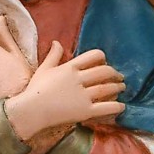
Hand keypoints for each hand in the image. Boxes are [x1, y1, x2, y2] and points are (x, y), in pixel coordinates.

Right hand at [4, 42, 124, 140]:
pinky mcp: (85, 111)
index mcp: (70, 67)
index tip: (105, 63)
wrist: (31, 111)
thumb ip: (53, 55)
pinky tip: (122, 107)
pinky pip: (105, 107)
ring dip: (117, 88)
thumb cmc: (35, 91)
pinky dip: (116, 107)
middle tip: (119, 77)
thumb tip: (56, 42)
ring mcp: (83, 96)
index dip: (103, 58)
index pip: (93, 56)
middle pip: (104, 72)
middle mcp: (78, 79)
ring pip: (107, 88)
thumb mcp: (44, 69)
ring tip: (122, 88)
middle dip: (114, 74)